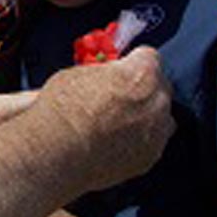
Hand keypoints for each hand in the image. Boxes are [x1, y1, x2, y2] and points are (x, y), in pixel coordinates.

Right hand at [32, 46, 174, 191]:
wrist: (57, 151)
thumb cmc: (63, 111)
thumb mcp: (78, 74)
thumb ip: (105, 74)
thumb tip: (107, 78)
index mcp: (142, 73)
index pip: (149, 58)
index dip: (133, 63)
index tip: (124, 68)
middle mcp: (157, 102)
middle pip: (159, 88)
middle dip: (142, 90)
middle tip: (117, 96)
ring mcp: (157, 132)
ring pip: (160, 118)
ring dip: (144, 117)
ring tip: (115, 123)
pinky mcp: (150, 157)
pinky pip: (151, 144)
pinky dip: (137, 142)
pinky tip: (114, 142)